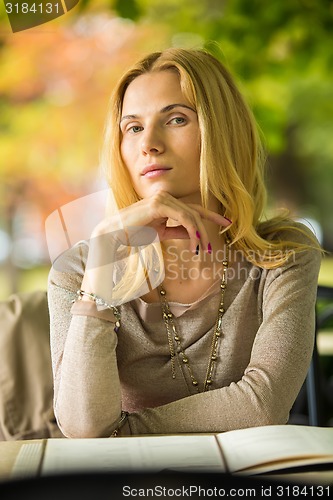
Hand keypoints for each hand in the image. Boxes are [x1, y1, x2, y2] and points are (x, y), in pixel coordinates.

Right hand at [81, 191, 230, 303]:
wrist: (112, 236)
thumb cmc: (132, 235)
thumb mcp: (160, 233)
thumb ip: (177, 231)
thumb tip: (194, 235)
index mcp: (166, 203)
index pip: (193, 208)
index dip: (211, 216)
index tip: (226, 223)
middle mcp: (165, 197)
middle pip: (195, 212)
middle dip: (208, 229)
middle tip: (213, 248)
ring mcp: (162, 199)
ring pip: (191, 216)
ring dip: (199, 236)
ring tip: (202, 252)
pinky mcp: (159, 205)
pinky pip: (183, 218)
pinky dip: (192, 231)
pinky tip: (195, 244)